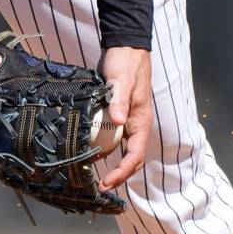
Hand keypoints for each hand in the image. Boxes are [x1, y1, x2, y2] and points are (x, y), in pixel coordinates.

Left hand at [95, 46, 151, 191]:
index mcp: (140, 120)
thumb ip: (119, 99)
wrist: (126, 47)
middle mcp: (136, 124)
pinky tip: (92, 153)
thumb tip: (118, 121)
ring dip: (112, 165)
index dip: (122, 172)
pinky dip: (105, 149)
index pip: (135, 155)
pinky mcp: (118, 115)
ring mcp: (128, 121)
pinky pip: (114, 138)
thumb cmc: (125, 62)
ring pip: (123, 150)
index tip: (108, 182)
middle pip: (131, 158)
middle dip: (118, 175)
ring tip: (94, 175)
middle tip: (100, 187)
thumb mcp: (120, 79)